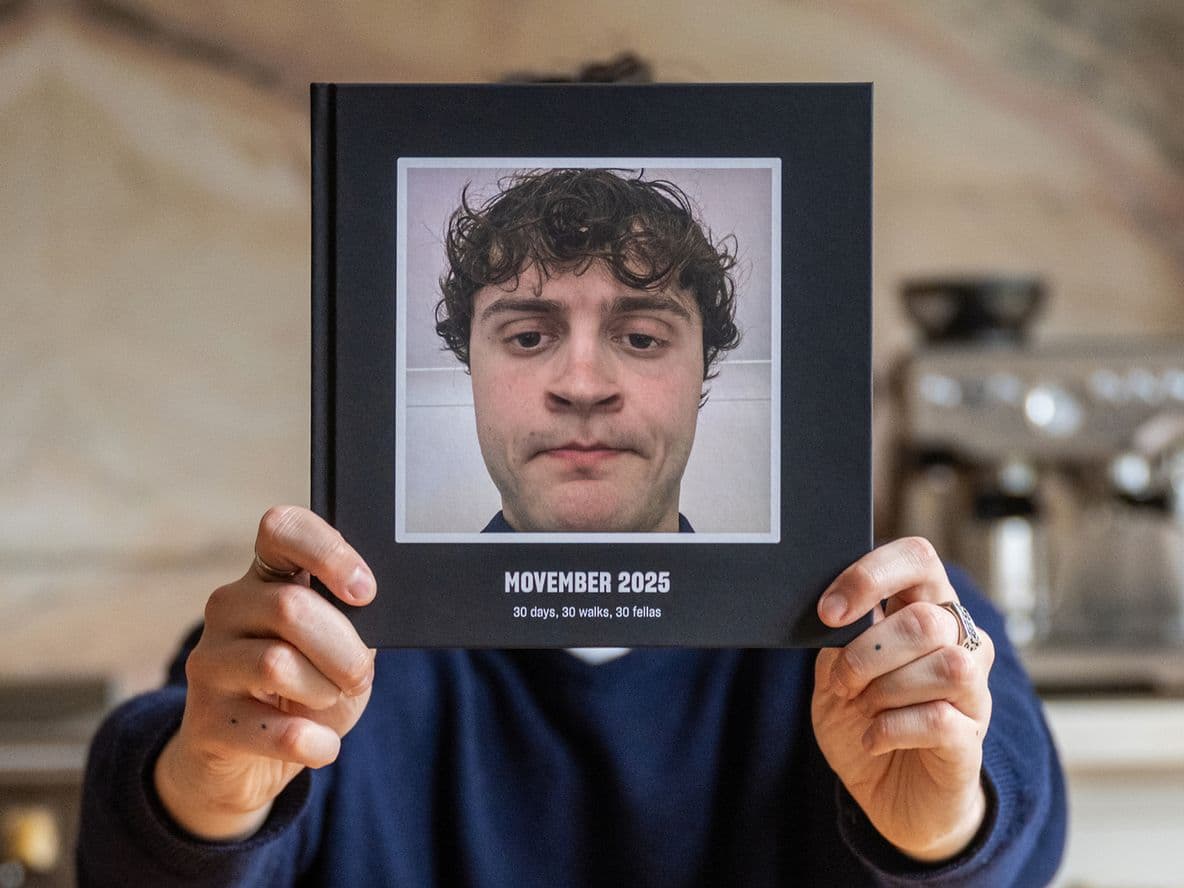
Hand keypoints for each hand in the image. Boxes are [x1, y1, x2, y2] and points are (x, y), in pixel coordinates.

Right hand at [154, 506, 376, 839]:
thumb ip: (352, 618)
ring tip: (326, 702)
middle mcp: (229, 607)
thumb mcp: (339, 645)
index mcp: (267, 576)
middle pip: (290, 607)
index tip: (365, 592)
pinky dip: (315, 742)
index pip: (282, 529)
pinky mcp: (205, 721)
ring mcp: (208, 662)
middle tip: (357, 675)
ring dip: (325, 692)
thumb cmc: (307, 688)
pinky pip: (275, 729)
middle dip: (343, 650)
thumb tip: (371, 605)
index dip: (328, 552)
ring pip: (277, 664)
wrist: (250, 762)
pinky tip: (321, 744)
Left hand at [811, 537, 994, 861]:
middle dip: (867, 652)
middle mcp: (960, 642)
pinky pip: (939, 719)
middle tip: (843, 682)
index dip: (873, 574)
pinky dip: (893, 728)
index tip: (830, 612)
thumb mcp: (834, 675)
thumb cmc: (863, 722)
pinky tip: (873, 737)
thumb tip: (833, 612)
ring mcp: (973, 692)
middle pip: (927, 620)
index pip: (918, 558)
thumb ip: (838, 640)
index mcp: (923, 610)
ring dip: (886, 689)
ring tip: (864, 709)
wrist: (889, 797)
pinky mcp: (972, 739)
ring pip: (946, 665)